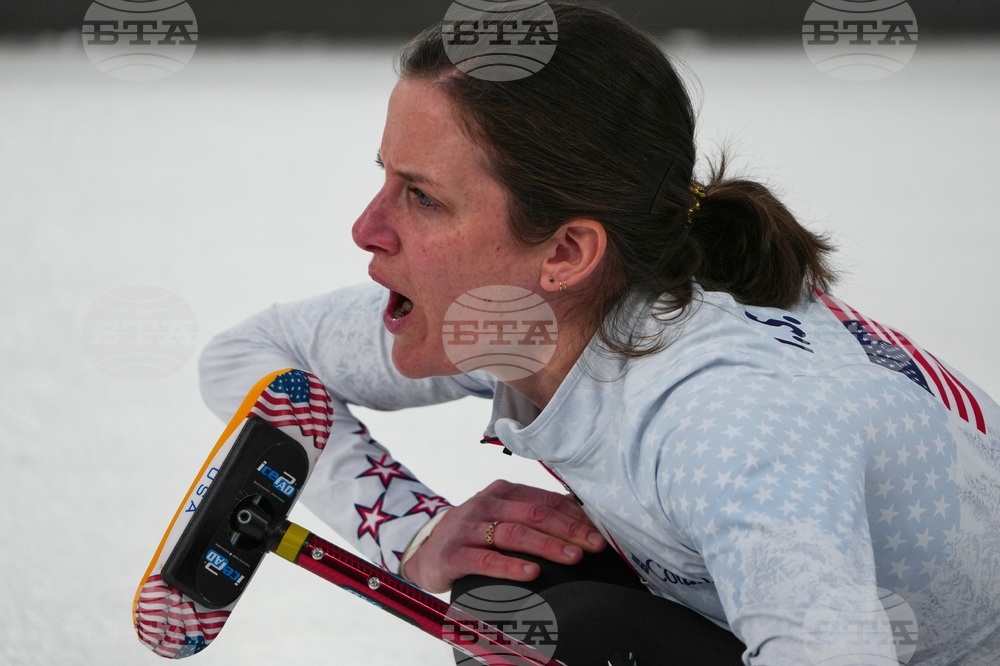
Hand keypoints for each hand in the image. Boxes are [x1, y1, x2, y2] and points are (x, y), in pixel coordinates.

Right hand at [401, 479, 606, 592]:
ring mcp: (469, 527)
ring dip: (548, 545)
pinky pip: (486, 559)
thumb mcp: (501, 517)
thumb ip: (533, 516)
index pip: (546, 500)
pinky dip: (511, 566)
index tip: (599, 533)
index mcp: (504, 492)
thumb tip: (582, 522)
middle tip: (595, 545)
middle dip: (569, 529)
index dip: (575, 516)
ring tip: (573, 557)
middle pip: (535, 514)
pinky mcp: (454, 553)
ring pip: (515, 533)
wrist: (424, 550)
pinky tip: (532, 573)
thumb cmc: (473, 535)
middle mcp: (487, 504)